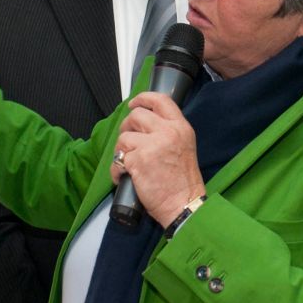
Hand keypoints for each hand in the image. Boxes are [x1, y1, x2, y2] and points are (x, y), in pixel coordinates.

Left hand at [112, 91, 204, 227]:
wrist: (184, 204)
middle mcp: (167, 132)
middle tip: (129, 141)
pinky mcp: (137, 161)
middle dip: (127, 127)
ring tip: (128, 163)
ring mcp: (151, 145)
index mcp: (180, 128)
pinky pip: (118, 159)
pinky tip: (125, 177)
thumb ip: (168, 132)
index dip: (143, 98)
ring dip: (121, 151)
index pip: (160, 100)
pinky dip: (117, 170)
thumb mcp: (184, 147)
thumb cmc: (184, 182)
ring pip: (124, 137)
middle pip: (136, 115)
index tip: (134, 104)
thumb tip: (145, 125)